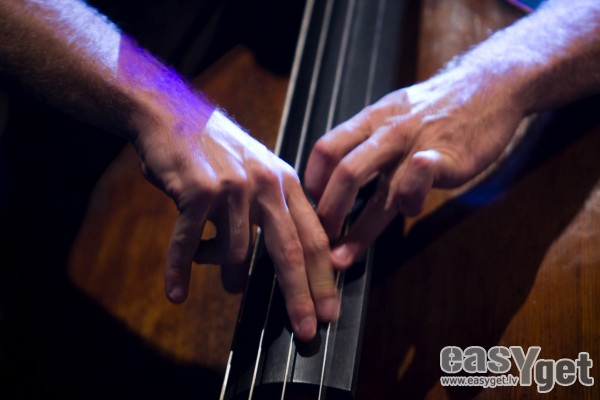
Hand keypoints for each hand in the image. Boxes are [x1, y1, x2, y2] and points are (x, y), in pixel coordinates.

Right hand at [133, 99, 337, 341]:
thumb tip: (285, 264)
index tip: (329, 311)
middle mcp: (266, 184)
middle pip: (290, 251)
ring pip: (236, 252)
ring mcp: (233, 187)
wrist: (171, 114)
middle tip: (307, 331)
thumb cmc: (215, 151)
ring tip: (229, 285)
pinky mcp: (197, 190)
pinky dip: (180, 269)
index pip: (315, 238)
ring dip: (228, 275)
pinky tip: (176, 292)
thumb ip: (274, 212)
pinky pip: (188, 243)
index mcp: (286, 183)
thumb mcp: (257, 172)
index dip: (324, 278)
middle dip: (300, 296)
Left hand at [304, 66, 524, 267]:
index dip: (312, 183)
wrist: (488, 85)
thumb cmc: (434, 107)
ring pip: (379, 189)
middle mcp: (388, 132)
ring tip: (343, 256)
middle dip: (327, 213)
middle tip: (319, 241)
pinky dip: (409, 202)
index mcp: (370, 121)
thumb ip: (365, 142)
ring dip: (358, 229)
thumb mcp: (391, 113)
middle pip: (345, 173)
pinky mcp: (449, 156)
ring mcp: (418, 143)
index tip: (309, 208)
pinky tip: (408, 212)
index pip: (325, 149)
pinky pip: (420, 181)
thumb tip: (336, 177)